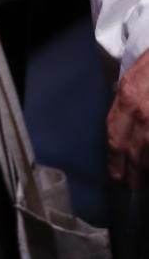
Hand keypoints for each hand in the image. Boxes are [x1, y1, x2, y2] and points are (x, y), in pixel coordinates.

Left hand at [107, 49, 148, 189]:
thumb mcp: (134, 76)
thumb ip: (126, 101)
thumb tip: (123, 128)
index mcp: (127, 96)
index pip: (114, 135)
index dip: (113, 157)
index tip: (115, 171)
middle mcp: (143, 111)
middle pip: (133, 150)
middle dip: (132, 171)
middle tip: (131, 183)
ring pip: (148, 154)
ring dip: (146, 170)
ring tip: (144, 180)